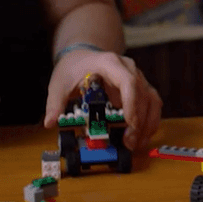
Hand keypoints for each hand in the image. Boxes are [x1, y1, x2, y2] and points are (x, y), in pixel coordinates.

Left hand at [44, 48, 161, 150]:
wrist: (82, 57)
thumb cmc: (73, 68)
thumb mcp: (59, 84)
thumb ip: (55, 103)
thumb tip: (51, 122)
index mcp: (109, 63)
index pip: (127, 81)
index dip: (131, 102)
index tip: (129, 123)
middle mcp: (129, 68)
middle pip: (142, 94)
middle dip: (138, 121)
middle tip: (129, 143)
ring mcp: (137, 78)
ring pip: (151, 100)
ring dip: (147, 123)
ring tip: (136, 144)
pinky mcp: (140, 88)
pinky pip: (151, 104)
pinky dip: (149, 121)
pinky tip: (142, 137)